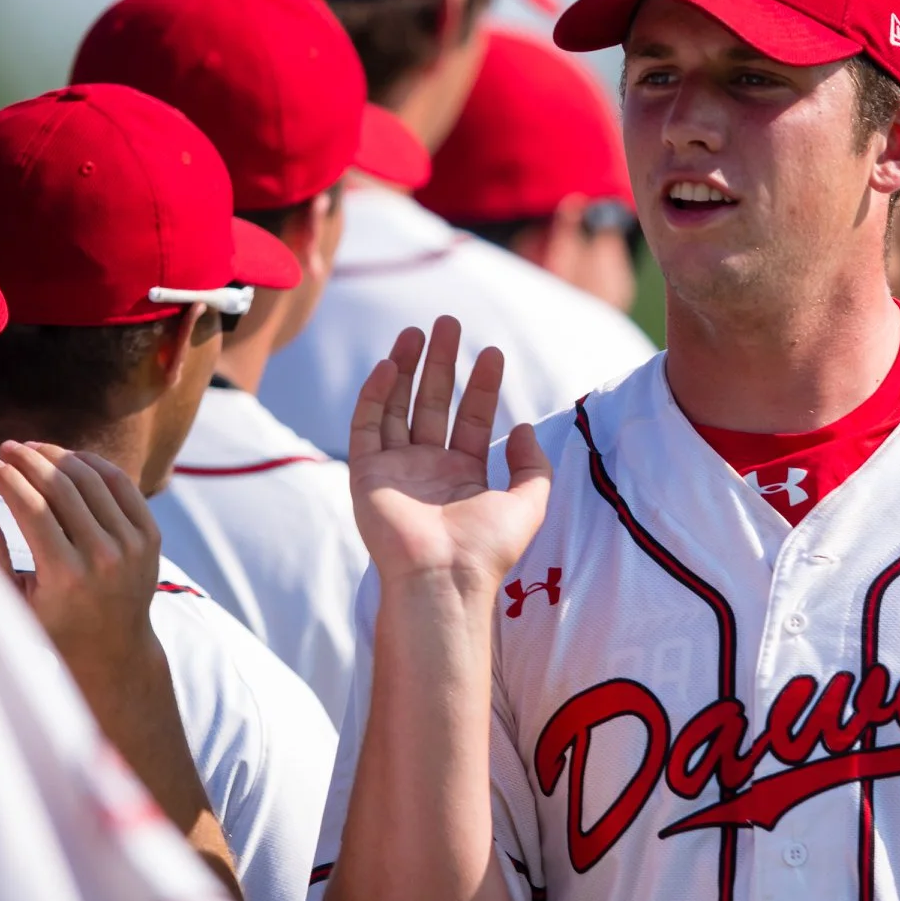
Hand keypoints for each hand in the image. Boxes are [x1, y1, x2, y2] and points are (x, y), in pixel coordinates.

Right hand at [0, 441, 160, 679]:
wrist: (114, 649)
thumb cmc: (55, 627)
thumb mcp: (15, 604)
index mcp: (65, 575)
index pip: (32, 508)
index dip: (9, 480)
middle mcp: (103, 557)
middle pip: (62, 487)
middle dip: (29, 460)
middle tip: (7, 446)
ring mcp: (132, 545)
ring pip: (93, 481)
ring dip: (61, 457)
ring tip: (34, 449)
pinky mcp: (150, 537)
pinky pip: (123, 487)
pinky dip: (97, 466)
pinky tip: (72, 458)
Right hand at [349, 317, 552, 598]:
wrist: (445, 577)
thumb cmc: (487, 548)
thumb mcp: (529, 503)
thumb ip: (533, 464)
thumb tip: (522, 426)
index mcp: (463, 474)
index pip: (471, 418)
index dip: (482, 385)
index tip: (493, 353)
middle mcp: (427, 468)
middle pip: (432, 403)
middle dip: (440, 363)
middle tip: (448, 323)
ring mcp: (395, 470)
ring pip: (397, 407)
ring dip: (406, 368)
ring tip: (418, 331)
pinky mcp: (366, 475)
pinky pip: (367, 426)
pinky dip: (375, 395)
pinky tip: (391, 365)